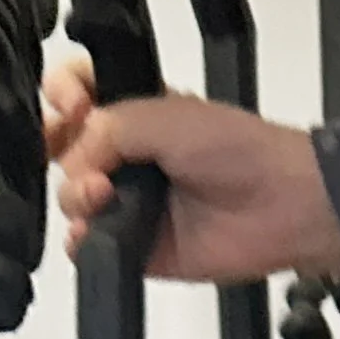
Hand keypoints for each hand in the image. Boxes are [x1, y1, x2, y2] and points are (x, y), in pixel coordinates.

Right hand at [42, 51, 339, 283]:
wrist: (282, 206)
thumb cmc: (240, 151)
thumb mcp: (168, 117)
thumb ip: (109, 128)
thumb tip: (73, 160)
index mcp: (134, 112)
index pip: (76, 93)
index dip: (62, 95)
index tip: (71, 104)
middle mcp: (125, 155)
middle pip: (61, 146)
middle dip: (57, 147)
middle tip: (81, 156)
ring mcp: (127, 201)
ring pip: (70, 196)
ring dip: (75, 194)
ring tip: (104, 194)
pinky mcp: (135, 245)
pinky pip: (88, 245)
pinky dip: (83, 239)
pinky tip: (97, 229)